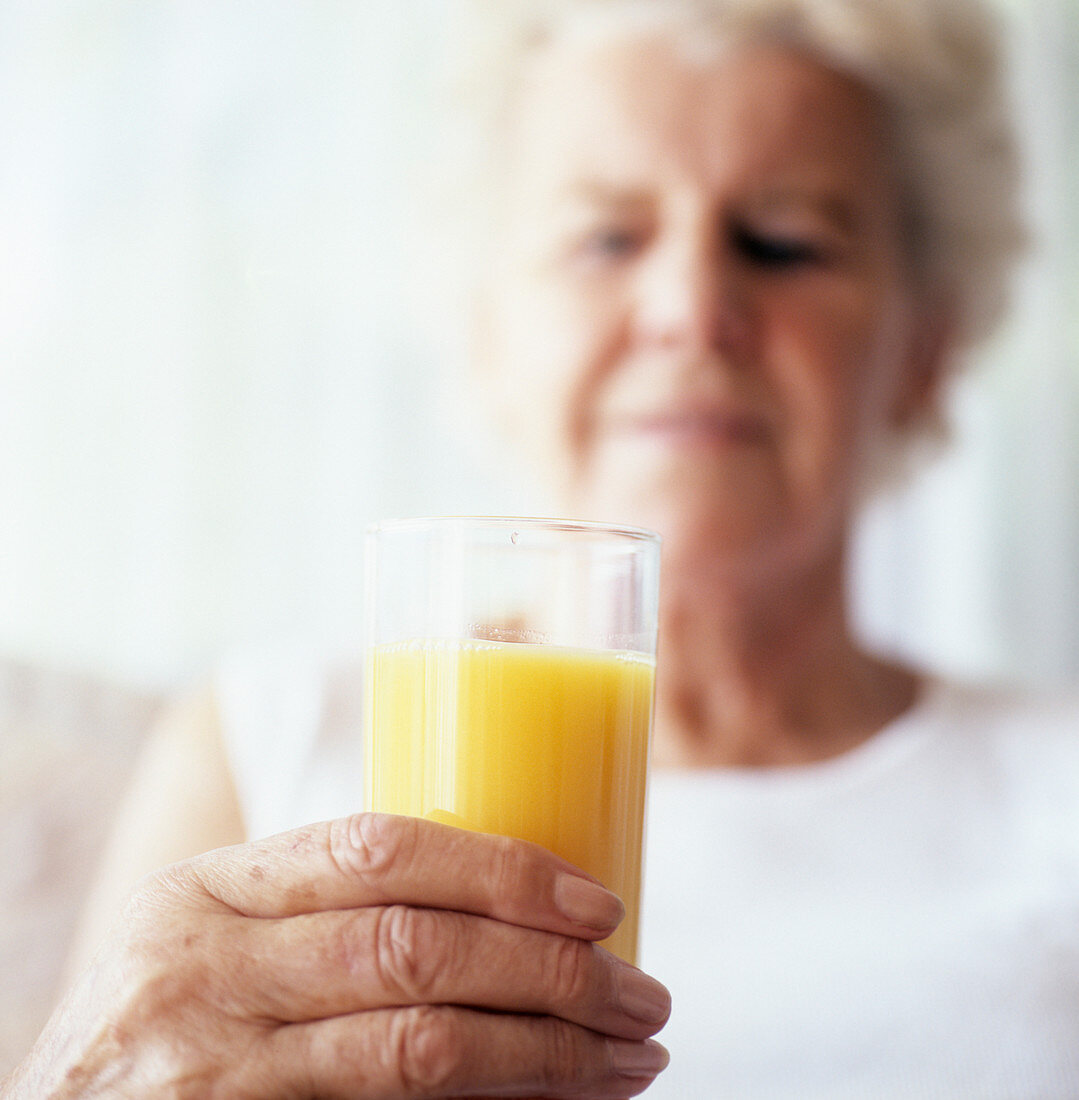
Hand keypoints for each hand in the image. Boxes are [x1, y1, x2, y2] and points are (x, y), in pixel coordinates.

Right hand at [4, 813, 669, 1098]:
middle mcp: (206, 975)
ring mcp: (215, 1079)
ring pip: (419, 1052)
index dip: (504, 870)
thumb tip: (506, 896)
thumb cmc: (167, 1014)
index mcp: (211, 890)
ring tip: (629, 1056)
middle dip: (551, 970)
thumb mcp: (216, 933)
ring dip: (548, 1055)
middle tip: (641, 990)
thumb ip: (325, 907)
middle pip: (416, 950)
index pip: (379, 850)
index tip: (598, 901)